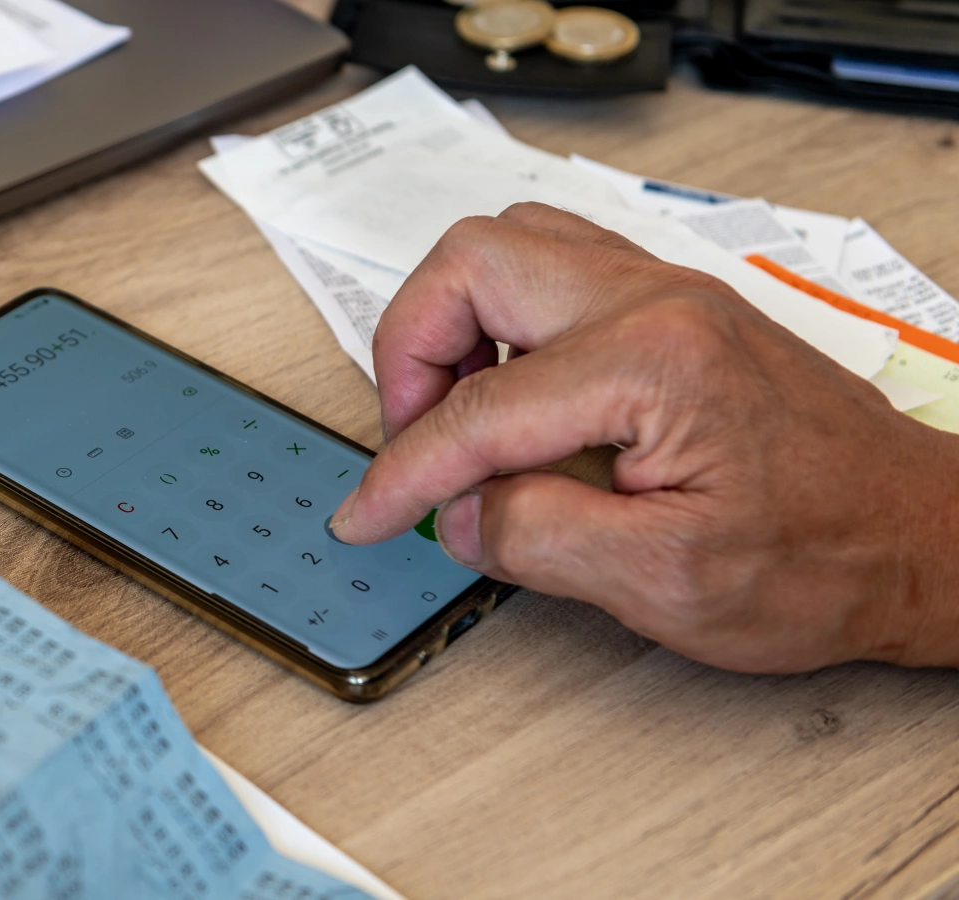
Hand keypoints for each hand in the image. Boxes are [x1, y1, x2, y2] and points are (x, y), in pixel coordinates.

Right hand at [329, 203, 958, 672]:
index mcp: (653, 362)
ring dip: (452, 322)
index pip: (479, 409)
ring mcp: (665, 293)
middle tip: (411, 440)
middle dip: (410, 350)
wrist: (919, 539)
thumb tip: (459, 513)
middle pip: (471, 263)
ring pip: (506, 246)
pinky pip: (549, 268)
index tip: (368, 515)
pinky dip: (498, 320)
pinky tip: (507, 396)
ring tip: (452, 415)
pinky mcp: (670, 307)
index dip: (404, 473)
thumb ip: (537, 538)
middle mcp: (656, 301)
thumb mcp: (666, 583)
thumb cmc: (825, 560)